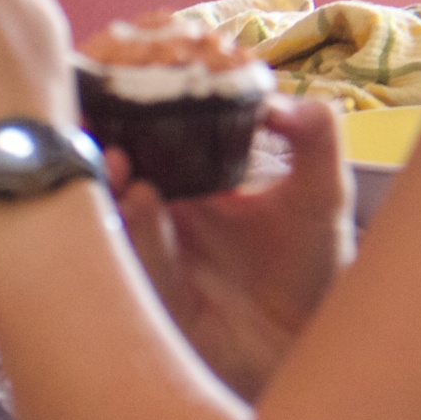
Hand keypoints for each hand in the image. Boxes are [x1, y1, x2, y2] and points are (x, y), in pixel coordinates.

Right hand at [110, 95, 352, 398]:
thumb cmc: (309, 270)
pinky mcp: (153, 293)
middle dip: (99, 141)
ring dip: (106, 183)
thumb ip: (315, 139)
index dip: (126, 109)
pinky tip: (143, 200)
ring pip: (109, 211)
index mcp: (190, 180)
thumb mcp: (321, 194)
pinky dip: (136, 226)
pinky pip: (134, 257)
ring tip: (118, 160)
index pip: (147, 135)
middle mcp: (160, 211)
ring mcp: (150, 251)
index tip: (119, 79)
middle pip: (111, 168)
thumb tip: (286, 98)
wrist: (310, 339)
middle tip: (101, 119)